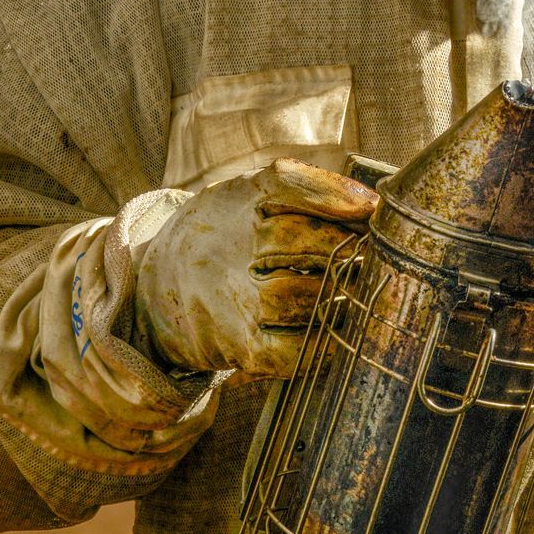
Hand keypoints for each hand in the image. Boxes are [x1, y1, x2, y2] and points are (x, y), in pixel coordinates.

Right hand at [133, 157, 376, 376]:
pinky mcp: (236, 345)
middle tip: (379, 254)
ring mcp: (230, 298)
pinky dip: (324, 342)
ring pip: (298, 295)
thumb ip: (304, 189)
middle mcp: (230, 245)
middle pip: (300, 240)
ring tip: (366, 290)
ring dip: (342, 294)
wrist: (155, 287)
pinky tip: (343, 329)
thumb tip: (376, 203)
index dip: (334, 194)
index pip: (285, 182)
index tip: (373, 207)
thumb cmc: (226, 234)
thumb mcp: (249, 194)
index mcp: (239, 199)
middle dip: (348, 247)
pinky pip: (287, 350)